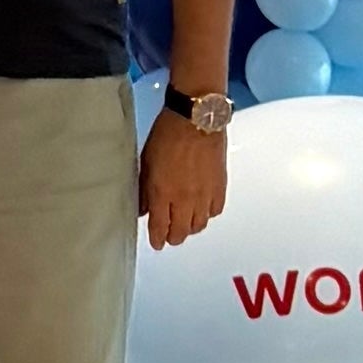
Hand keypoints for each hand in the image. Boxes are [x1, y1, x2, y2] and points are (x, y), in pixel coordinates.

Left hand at [139, 107, 226, 248]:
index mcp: (163, 193)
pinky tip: (202, 208)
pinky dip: (207, 214)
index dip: (157, 239)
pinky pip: (215, 211)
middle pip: (181, 233)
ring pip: (199, 225)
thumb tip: (143, 208)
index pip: (160, 228)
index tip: (157, 243)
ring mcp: (204, 194)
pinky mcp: (219, 187)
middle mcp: (185, 199)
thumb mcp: (146, 162)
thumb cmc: (167, 134)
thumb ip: (145, 189)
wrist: (195, 119)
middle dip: (173, 236)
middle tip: (169, 234)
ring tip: (184, 222)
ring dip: (190, 227)